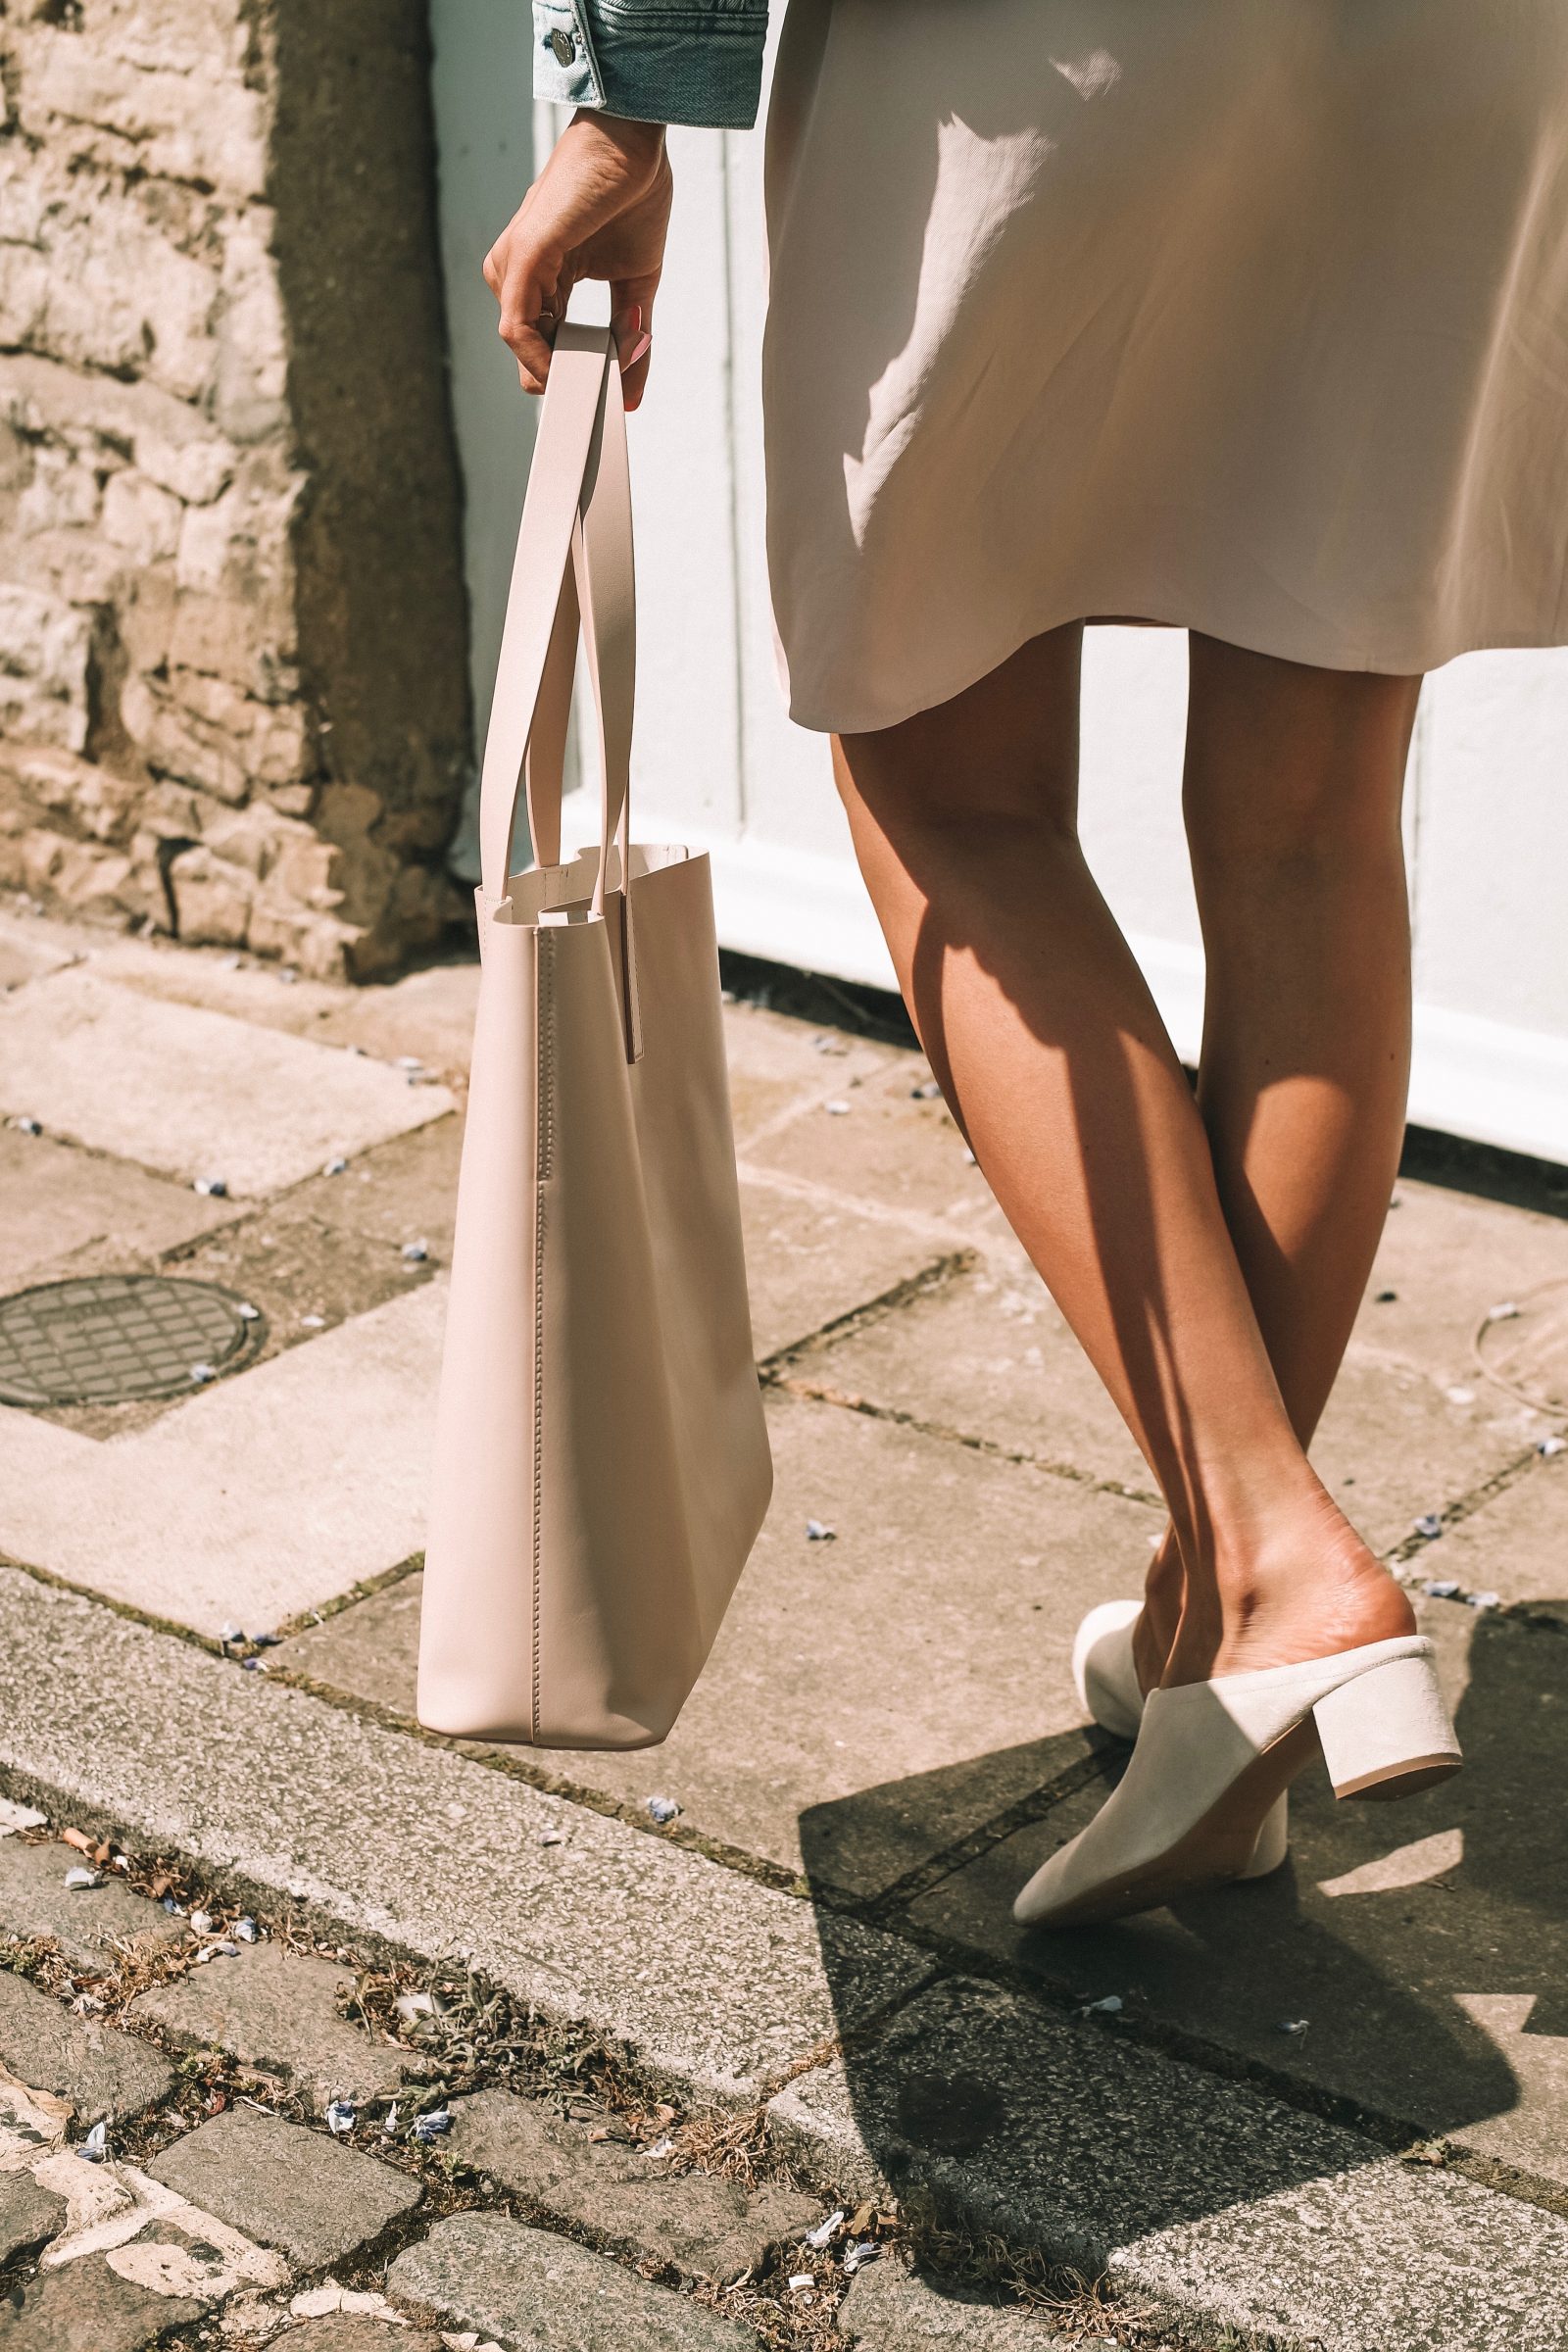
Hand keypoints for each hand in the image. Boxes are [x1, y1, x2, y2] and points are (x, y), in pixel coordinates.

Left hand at [484, 110, 671, 408]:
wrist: (633, 141)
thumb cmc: (633, 195)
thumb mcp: (638, 284)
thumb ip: (632, 339)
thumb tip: (633, 395)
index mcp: (544, 280)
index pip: (543, 348)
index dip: (571, 379)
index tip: (603, 400)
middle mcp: (519, 275)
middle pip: (529, 356)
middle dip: (565, 386)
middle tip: (601, 405)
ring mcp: (514, 265)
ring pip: (521, 347)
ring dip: (558, 377)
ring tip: (596, 388)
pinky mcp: (521, 257)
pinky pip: (519, 327)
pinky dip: (543, 359)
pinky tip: (571, 373)